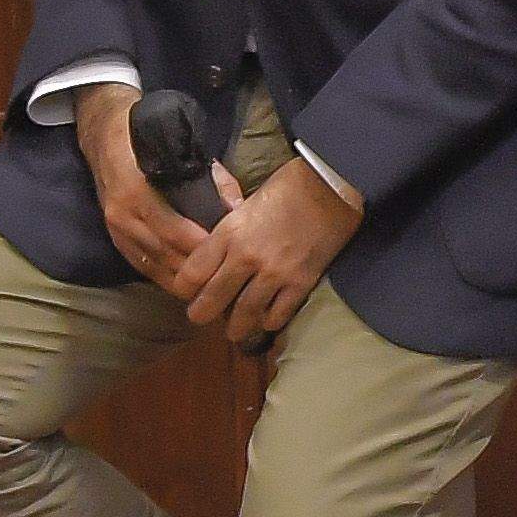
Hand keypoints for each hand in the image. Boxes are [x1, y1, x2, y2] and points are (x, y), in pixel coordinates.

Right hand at [77, 86, 216, 294]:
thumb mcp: (181, 150)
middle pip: (163, 254)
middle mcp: (122, 215)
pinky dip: (165, 277)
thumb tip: (238, 209)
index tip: (226, 256)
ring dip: (181, 280)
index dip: (198, 246)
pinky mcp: (115, 240)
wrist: (103, 138)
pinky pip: (142, 266)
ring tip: (211, 287)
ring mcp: (115, 230)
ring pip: (152, 266)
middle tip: (225, 277)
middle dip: (194, 269)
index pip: (171, 229)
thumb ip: (214, 179)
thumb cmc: (145, 140)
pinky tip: (186, 284)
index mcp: (136, 191)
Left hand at [179, 154, 361, 347]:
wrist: (332, 186)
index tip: (187, 291)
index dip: (184, 288)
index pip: (192, 273)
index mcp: (229, 232)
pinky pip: (278, 314)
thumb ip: (229, 225)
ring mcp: (274, 273)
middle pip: (211, 300)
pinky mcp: (300, 283)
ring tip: (234, 331)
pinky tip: (267, 319)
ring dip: (236, 327)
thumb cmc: (289, 185)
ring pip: (244, 314)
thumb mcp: (247, 200)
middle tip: (201, 317)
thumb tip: (214, 238)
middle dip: (202, 314)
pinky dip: (270, 321)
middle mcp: (246, 257)